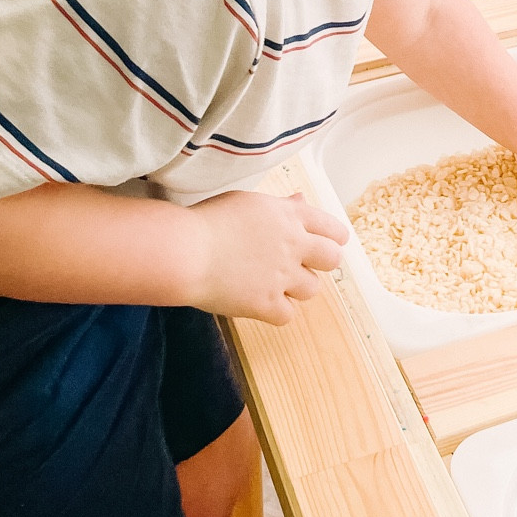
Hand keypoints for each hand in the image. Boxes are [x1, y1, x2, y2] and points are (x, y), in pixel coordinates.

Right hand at [187, 190, 349, 324]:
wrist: (184, 250)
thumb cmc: (208, 221)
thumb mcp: (248, 203)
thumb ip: (281, 206)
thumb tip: (301, 201)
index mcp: (290, 216)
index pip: (332, 228)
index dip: (332, 238)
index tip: (326, 244)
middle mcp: (293, 245)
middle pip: (332, 259)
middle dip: (322, 263)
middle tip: (303, 265)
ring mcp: (282, 276)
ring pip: (312, 289)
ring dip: (297, 288)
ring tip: (273, 283)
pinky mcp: (266, 304)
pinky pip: (288, 315)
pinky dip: (276, 311)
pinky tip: (260, 302)